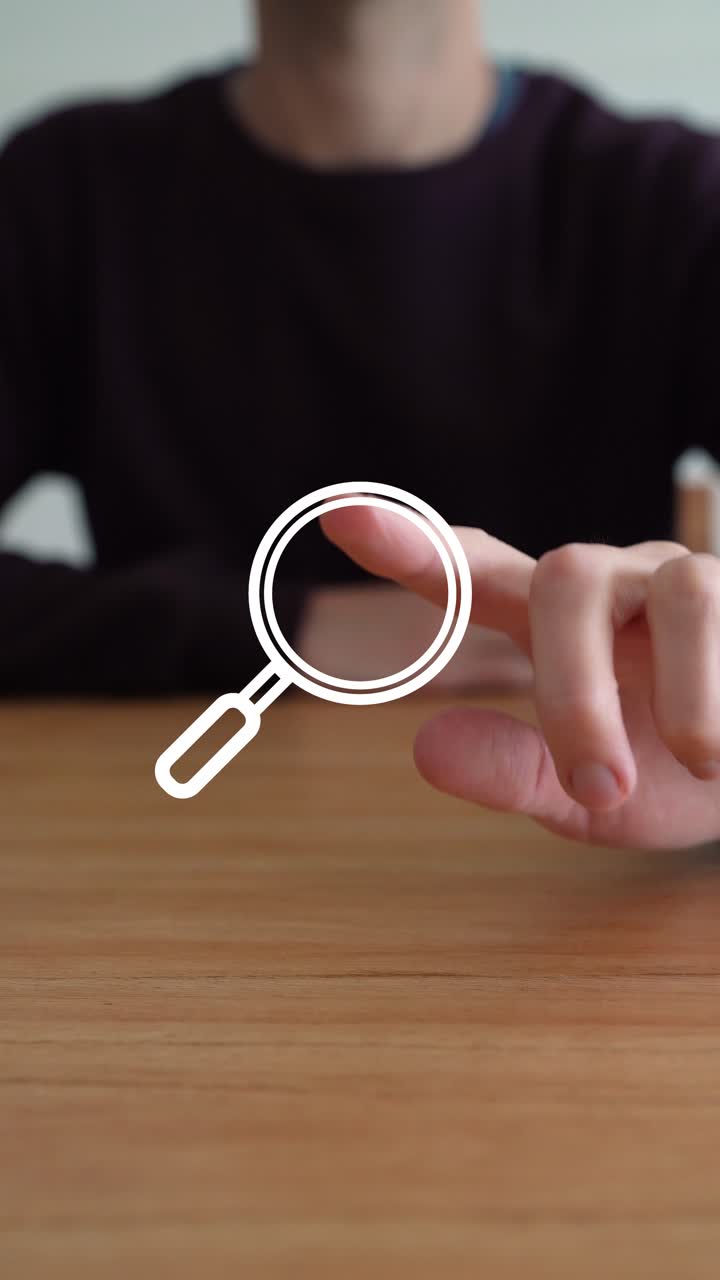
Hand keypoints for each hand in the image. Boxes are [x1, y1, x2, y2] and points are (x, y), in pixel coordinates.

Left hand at [321, 506, 719, 850]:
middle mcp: (615, 585)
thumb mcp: (585, 800)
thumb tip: (423, 748)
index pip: (476, 571)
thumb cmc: (668, 775)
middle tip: (597, 786)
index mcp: (553, 626)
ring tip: (699, 766)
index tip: (339, 514)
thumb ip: (510, 773)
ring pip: (678, 588)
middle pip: (566, 576)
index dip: (413, 542)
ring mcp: (691, 578)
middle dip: (575, 686)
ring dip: (682, 697)